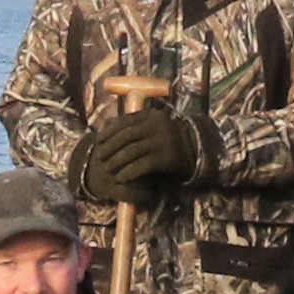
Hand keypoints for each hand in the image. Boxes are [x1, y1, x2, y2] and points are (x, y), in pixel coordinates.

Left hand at [71, 106, 195, 202]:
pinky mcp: (165, 157)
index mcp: (150, 116)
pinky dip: (129, 172)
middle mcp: (156, 126)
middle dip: (110, 148)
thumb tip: (107, 124)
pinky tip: (121, 178)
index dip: (108, 132)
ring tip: (108, 169)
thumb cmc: (167, 137)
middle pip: (125, 137)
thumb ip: (133, 123)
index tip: (98, 141)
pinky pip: (142, 165)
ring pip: (132, 151)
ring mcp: (161, 141)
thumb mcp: (152, 124)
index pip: (124, 122)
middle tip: (100, 158)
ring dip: (116, 162)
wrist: (195, 148)